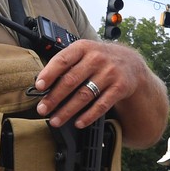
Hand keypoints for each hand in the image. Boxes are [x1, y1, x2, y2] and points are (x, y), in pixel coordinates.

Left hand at [33, 41, 147, 128]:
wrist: (130, 63)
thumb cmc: (100, 59)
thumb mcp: (84, 52)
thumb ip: (67, 63)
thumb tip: (43, 84)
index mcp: (83, 47)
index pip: (62, 60)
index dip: (49, 74)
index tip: (38, 87)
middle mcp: (97, 58)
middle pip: (71, 80)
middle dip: (54, 97)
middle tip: (42, 109)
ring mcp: (109, 73)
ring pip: (84, 95)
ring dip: (67, 111)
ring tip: (56, 120)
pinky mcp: (119, 88)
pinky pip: (101, 105)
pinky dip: (88, 116)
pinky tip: (78, 123)